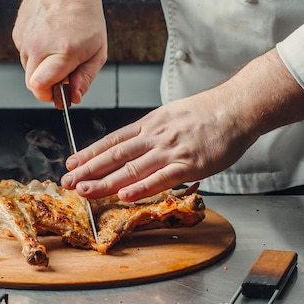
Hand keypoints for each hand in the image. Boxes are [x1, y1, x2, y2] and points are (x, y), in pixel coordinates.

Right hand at [11, 0, 106, 102]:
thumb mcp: (98, 50)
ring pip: (29, 69)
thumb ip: (85, 78)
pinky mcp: (17, 33)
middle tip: (66, 71)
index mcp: (63, 51)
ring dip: (43, 67)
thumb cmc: (87, 15)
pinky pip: (25, 54)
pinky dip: (37, 52)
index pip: (41, 87)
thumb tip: (73, 98)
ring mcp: (25, 39)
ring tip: (60, 46)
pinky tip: (50, 36)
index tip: (60, 94)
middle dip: (48, 85)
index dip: (51, 96)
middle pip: (33, 84)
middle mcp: (40, 46)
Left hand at [61, 87, 257, 200]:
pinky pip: (161, 178)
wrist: (236, 108)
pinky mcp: (189, 163)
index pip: (114, 140)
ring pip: (131, 168)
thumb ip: (156, 130)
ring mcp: (171, 149)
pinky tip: (124, 195)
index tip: (72, 162)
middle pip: (115, 155)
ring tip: (84, 191)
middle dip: (88, 169)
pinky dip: (141, 187)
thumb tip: (140, 143)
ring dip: (104, 181)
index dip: (90, 152)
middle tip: (67, 181)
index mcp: (151, 123)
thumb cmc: (209, 112)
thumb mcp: (173, 114)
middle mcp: (155, 136)